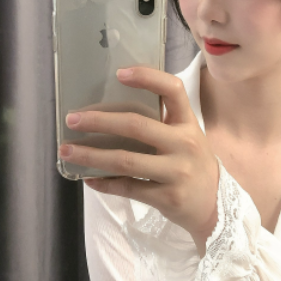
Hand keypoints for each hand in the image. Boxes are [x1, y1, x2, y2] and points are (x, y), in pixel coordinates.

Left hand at [59, 66, 219, 256]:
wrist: (214, 206)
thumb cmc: (191, 165)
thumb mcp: (186, 137)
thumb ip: (161, 122)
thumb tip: (110, 110)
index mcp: (188, 123)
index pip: (172, 90)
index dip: (146, 77)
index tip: (119, 73)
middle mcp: (184, 144)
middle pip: (136, 125)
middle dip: (99, 121)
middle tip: (72, 119)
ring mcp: (176, 172)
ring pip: (125, 160)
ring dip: (91, 156)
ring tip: (67, 151)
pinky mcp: (167, 197)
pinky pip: (128, 188)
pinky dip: (104, 183)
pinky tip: (88, 178)